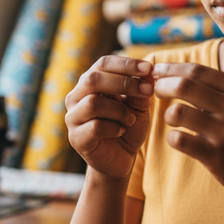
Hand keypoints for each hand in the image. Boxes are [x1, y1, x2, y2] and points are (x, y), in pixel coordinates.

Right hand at [65, 56, 154, 180]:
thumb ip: (141, 88)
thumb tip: (150, 70)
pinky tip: (121, 131)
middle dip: (124, 82)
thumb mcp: (138, 105)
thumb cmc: (128, 127)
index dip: (126, 64)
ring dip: (119, 110)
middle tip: (147, 90)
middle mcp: (76, 97)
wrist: (121, 160)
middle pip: (93, 79)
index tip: (149, 69)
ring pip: (93, 103)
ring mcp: (73, 118)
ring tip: (131, 119)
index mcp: (89, 83)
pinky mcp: (76, 138)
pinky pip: (95, 127)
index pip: (103, 64)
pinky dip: (114, 128)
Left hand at [152, 62, 223, 208]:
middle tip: (156, 92)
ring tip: (173, 119)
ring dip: (168, 114)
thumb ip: (218, 88)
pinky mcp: (218, 156)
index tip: (157, 71)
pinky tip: (179, 139)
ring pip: (177, 112)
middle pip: (184, 85)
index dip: (171, 69)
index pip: (197, 70)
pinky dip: (172, 138)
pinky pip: (179, 140)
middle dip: (162, 86)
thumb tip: (177, 71)